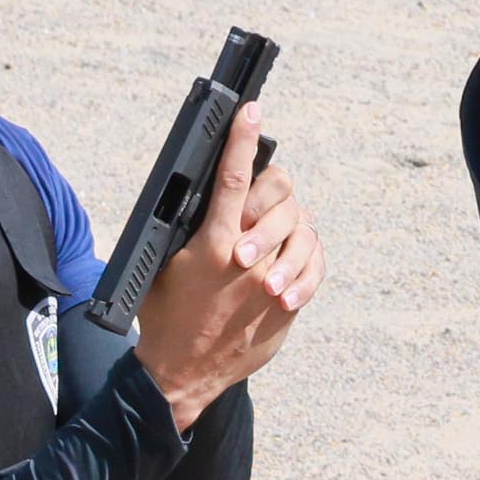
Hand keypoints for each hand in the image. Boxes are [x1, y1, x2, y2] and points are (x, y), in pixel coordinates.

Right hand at [131, 110, 314, 428]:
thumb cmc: (166, 314)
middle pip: (276, 194)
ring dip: (286, 224)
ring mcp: (273, 279)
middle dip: (270, 184)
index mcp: (210, 243)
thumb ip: (189, 228)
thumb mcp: (164, 263)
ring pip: (300, 226)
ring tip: (264, 239)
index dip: (241, 139)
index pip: (230, 178)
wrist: (186, 370)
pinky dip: (307, 257)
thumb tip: (204, 194)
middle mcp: (247, 258)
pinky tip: (290, 261)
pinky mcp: (290, 300)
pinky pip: (315, 263)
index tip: (250, 108)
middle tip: (259, 190)